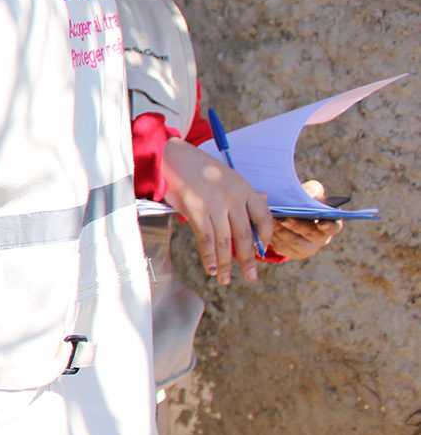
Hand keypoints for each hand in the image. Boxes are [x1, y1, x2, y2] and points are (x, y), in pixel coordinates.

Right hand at [162, 138, 276, 284]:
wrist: (169, 155)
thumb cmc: (195, 166)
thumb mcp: (224, 176)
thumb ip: (242, 193)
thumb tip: (263, 203)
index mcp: (244, 187)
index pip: (264, 217)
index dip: (265, 237)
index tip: (261, 251)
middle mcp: (233, 196)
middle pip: (245, 234)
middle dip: (248, 259)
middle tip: (250, 276)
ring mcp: (215, 203)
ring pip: (225, 241)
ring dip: (226, 264)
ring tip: (226, 279)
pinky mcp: (196, 209)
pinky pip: (206, 239)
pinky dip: (209, 257)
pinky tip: (211, 268)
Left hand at [270, 180, 343, 260]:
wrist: (291, 214)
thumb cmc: (304, 202)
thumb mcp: (310, 193)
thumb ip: (312, 191)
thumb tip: (308, 194)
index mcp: (329, 224)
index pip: (333, 227)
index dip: (329, 226)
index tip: (322, 223)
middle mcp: (320, 239)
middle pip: (310, 234)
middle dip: (296, 225)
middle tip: (282, 217)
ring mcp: (305, 248)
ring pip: (293, 241)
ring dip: (281, 230)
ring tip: (270, 219)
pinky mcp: (290, 252)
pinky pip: (281, 246)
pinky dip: (273, 235)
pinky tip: (264, 226)